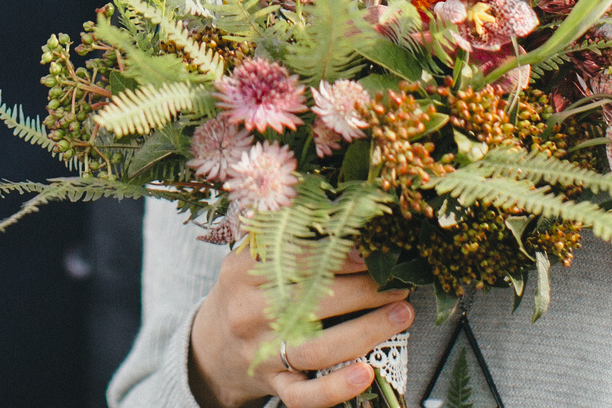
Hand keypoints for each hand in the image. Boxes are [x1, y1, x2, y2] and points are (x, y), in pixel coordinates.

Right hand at [188, 246, 412, 407]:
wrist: (210, 348)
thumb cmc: (243, 296)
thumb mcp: (248, 260)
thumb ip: (284, 240)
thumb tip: (341, 222)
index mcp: (244, 273)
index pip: (297, 261)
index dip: (340, 257)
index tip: (372, 253)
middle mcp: (249, 313)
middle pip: (315, 301)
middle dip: (366, 290)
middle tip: (399, 282)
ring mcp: (261, 352)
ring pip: (317, 347)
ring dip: (367, 331)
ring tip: (401, 315)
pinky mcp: (273, 384)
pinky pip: (304, 395)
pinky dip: (335, 389)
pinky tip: (366, 375)